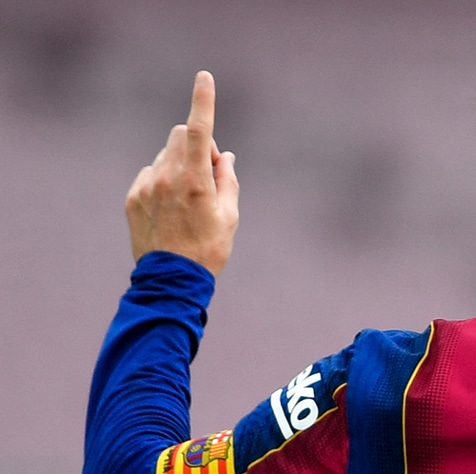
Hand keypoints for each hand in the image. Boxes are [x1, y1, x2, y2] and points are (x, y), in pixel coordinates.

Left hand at [126, 71, 239, 275]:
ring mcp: (146, 186)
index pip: (199, 130)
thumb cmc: (209, 249)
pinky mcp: (133, 198)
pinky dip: (163, 181)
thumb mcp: (230, 216)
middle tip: (210, 174)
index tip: (204, 77)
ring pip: (165, 155)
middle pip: (180, 136)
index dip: (203, 101)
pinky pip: (150, 174)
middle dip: (197, 145)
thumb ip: (227, 179)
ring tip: (189, 200)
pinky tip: (171, 209)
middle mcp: (166, 177)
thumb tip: (223, 155)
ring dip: (180, 164)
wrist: (171, 281)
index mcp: (194, 180)